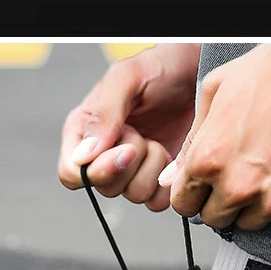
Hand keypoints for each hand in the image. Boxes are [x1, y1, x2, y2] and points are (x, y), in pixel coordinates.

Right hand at [58, 44, 199, 211]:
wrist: (199, 72)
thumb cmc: (160, 68)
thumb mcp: (126, 79)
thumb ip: (104, 115)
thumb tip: (82, 156)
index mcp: (83, 132)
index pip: (71, 173)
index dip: (95, 171)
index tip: (125, 150)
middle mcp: (104, 156)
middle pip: (104, 187)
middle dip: (130, 163)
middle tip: (143, 134)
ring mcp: (132, 171)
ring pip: (133, 195)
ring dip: (152, 168)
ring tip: (158, 141)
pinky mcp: (157, 181)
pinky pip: (156, 202)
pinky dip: (168, 183)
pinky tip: (172, 158)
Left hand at [160, 43, 270, 229]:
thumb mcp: (218, 90)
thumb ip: (192, 141)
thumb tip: (172, 176)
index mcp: (210, 160)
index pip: (184, 204)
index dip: (192, 194)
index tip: (202, 188)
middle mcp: (240, 186)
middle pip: (215, 219)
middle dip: (219, 202)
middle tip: (236, 176)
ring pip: (251, 223)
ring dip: (253, 204)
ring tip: (268, 170)